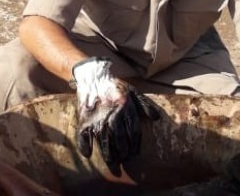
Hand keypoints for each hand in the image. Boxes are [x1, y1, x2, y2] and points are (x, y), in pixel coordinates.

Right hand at [70, 57, 159, 174]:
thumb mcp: (133, 92)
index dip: (135, 144)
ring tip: (112, 163)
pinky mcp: (84, 120)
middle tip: (124, 159)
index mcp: (126, 108)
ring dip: (108, 154)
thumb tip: (156, 118)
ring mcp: (97, 118)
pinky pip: (83, 136)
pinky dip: (85, 146)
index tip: (134, 153)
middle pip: (120, 140)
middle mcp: (112, 115)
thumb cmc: (115, 87)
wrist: (94, 78)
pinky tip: (88, 154)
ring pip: (104, 141)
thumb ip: (145, 104)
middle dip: (123, 152)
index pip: (133, 132)